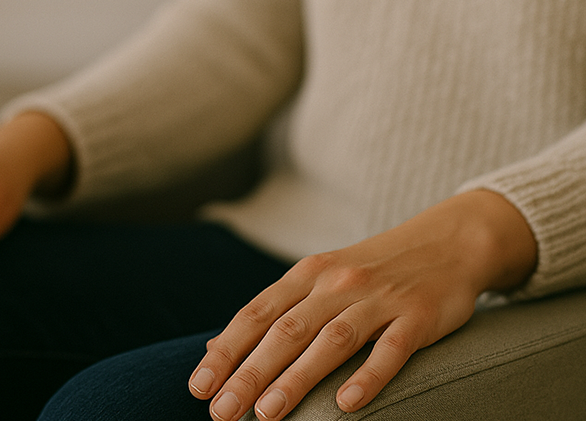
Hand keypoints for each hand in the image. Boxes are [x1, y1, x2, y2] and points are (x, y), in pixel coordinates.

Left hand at [188, 190, 537, 420]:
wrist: (446, 242)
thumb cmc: (371, 271)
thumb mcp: (320, 279)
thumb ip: (276, 312)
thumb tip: (218, 350)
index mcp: (307, 275)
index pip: (256, 314)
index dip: (226, 351)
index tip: (199, 386)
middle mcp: (336, 283)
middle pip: (285, 331)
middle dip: (250, 373)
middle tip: (222, 411)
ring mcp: (378, 299)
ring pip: (331, 341)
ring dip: (297, 379)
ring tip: (268, 414)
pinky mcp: (418, 317)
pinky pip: (391, 350)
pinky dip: (368, 376)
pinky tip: (347, 404)